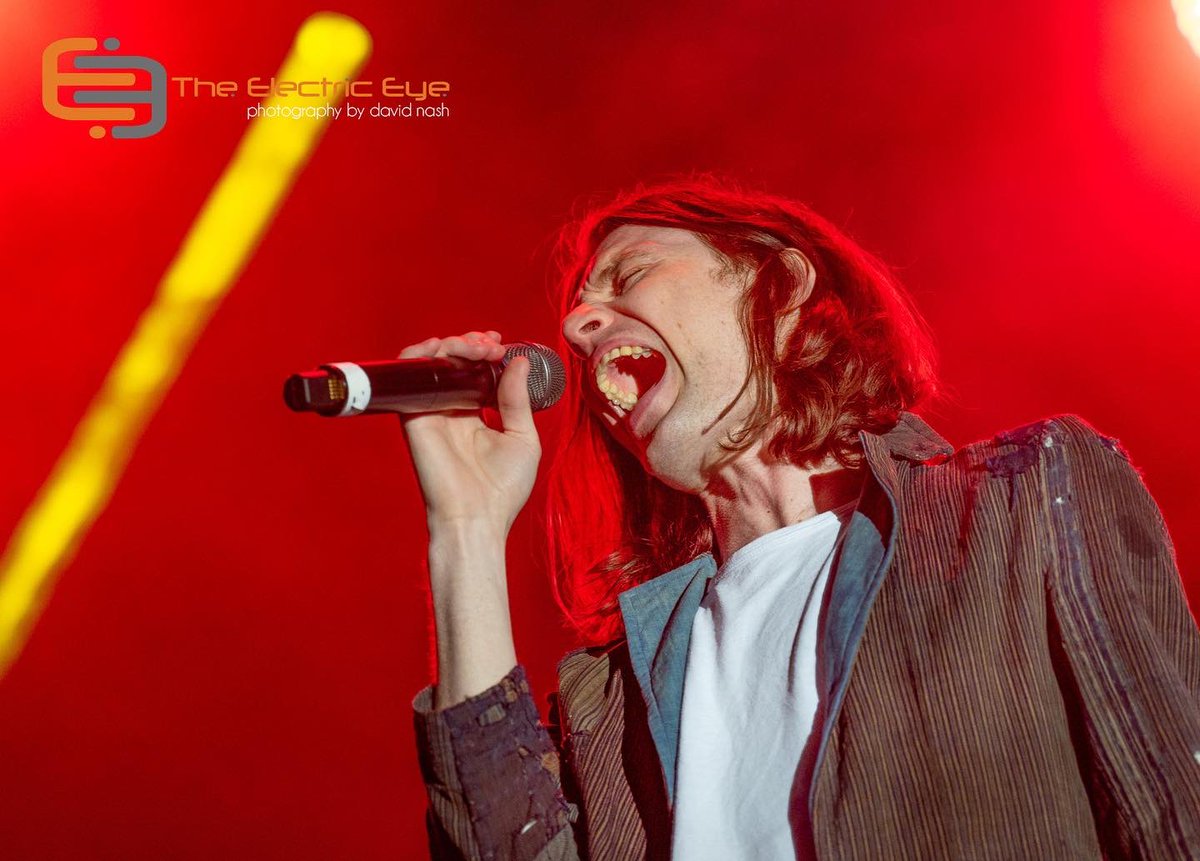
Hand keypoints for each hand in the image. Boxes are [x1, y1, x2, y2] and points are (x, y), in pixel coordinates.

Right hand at [396, 330, 540, 535]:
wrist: (476, 517)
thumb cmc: (502, 489)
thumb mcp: (523, 438)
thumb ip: (517, 399)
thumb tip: (519, 362)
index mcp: (476, 415)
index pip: (475, 371)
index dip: (485, 351)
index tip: (500, 344)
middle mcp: (452, 410)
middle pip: (455, 362)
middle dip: (472, 344)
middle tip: (490, 346)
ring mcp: (432, 411)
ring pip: (433, 363)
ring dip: (452, 344)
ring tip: (474, 348)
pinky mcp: (414, 415)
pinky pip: (409, 376)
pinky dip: (421, 354)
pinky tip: (443, 348)